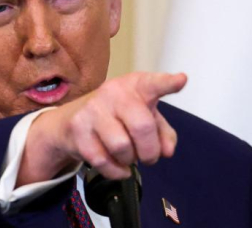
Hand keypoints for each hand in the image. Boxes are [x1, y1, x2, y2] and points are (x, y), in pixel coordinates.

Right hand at [17, 72, 186, 185]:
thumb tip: (167, 150)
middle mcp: (113, 92)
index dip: (167, 84)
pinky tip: (117, 166)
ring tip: (127, 156)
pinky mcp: (77, 129)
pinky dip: (115, 171)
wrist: (71, 121)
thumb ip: (162, 132)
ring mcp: (93, 109)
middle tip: (149, 157)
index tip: (181, 81)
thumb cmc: (116, 116)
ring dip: (130, 161)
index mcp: (134, 85)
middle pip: (142, 127)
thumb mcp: (143, 117)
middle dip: (150, 151)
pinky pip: (103, 161)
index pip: (152, 83)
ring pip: (122, 147)